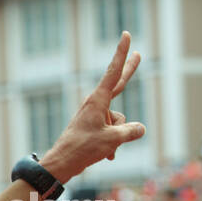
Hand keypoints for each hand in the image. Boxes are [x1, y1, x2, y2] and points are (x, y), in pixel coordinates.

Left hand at [39, 31, 144, 182]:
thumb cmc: (83, 149)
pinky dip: (112, 144)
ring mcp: (93, 116)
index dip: (122, 54)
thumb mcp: (113, 140)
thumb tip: (140, 129)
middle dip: (129, 72)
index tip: (126, 36)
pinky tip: (108, 156)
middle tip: (138, 54)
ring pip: (117, 120)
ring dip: (117, 136)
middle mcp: (95, 104)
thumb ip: (131, 131)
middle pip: (117, 85)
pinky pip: (111, 132)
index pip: (113, 72)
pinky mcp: (91, 127)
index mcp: (98, 100)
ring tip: (105, 149)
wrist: (61, 164)